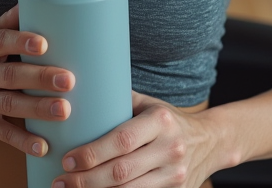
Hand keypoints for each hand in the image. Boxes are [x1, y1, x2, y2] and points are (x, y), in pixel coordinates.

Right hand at [0, 5, 75, 156]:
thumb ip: (9, 23)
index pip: (0, 41)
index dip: (21, 41)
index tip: (44, 44)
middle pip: (9, 75)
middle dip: (40, 77)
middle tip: (68, 80)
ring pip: (8, 104)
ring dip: (38, 108)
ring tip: (64, 110)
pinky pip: (2, 134)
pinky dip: (23, 141)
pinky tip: (44, 145)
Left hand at [53, 91, 220, 187]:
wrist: (210, 141)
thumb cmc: (168, 120)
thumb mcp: (149, 104)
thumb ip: (118, 100)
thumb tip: (77, 91)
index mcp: (160, 121)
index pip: (121, 141)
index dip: (92, 153)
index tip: (67, 159)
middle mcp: (170, 148)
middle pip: (121, 172)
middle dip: (86, 179)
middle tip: (60, 181)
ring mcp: (175, 175)